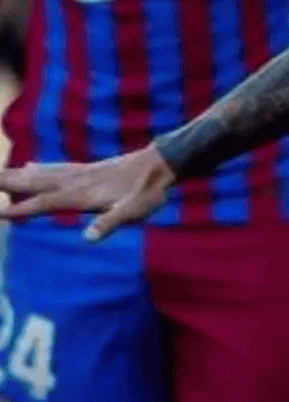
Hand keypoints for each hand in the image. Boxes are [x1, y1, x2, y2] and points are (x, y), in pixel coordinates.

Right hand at [0, 147, 174, 239]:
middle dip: (8, 183)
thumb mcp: (135, 210)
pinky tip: (29, 166)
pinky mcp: (87, 169)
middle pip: (35, 182)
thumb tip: (88, 238)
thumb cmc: (149, 191)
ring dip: (17, 174)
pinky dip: (38, 168)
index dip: (22, 209)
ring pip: (41, 173)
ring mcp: (81, 173)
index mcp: (83, 194)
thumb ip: (110, 222)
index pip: (45, 202)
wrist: (162, 163)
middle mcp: (76, 181)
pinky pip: (55, 168)